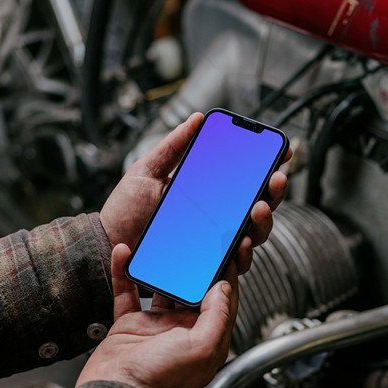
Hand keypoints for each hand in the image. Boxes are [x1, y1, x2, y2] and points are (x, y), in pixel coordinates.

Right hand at [75, 243, 237, 387]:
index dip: (227, 275)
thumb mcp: (202, 348)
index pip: (223, 301)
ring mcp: (156, 325)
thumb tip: (223, 288)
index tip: (228, 250)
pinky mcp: (130, 323)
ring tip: (161, 241)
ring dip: (160, 264)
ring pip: (161, 286)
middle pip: (193, 289)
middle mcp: (183, 331)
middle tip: (197, 238)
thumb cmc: (159, 378)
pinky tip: (124, 254)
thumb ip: (217, 316)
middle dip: (195, 264)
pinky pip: (128, 292)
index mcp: (206, 339)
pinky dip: (125, 271)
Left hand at [99, 113, 290, 274]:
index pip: (246, 180)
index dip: (268, 166)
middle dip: (274, 191)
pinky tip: (242, 242)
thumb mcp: (146, 170)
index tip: (281, 151)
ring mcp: (213, 244)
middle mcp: (216, 219)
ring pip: (253, 235)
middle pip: (259, 206)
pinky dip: (243, 254)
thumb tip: (196, 119)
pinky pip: (233, 264)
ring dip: (264, 221)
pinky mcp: (205, 267)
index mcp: (208, 194)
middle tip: (275, 179)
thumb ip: (172, 146)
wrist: (107, 244)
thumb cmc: (125, 210)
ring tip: (258, 208)